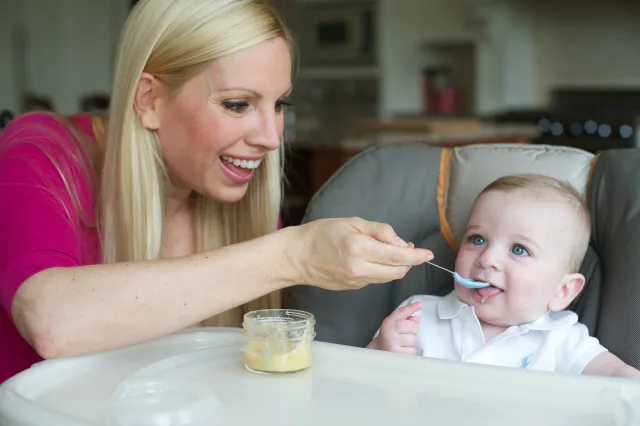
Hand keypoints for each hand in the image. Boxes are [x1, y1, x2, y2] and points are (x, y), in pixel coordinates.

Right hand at [289, 217, 432, 290]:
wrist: (297, 257)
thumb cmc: (321, 234)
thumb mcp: (352, 222)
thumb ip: (379, 231)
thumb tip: (400, 242)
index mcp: (359, 248)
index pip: (397, 256)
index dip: (416, 256)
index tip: (427, 254)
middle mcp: (359, 268)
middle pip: (397, 271)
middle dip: (409, 262)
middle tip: (407, 247)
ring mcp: (356, 281)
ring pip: (388, 278)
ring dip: (396, 267)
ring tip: (389, 252)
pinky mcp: (353, 288)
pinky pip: (375, 280)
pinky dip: (381, 270)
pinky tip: (373, 260)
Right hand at [373, 301, 421, 353]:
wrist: (378, 351)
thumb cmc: (387, 336)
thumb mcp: (392, 323)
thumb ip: (404, 317)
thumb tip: (417, 317)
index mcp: (388, 323)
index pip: (402, 313)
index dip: (412, 308)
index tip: (420, 304)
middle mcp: (389, 333)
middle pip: (412, 327)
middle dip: (412, 330)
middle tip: (404, 333)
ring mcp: (393, 345)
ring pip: (414, 339)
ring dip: (411, 342)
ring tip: (403, 343)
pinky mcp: (398, 355)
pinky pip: (412, 350)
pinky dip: (410, 351)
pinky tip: (402, 350)